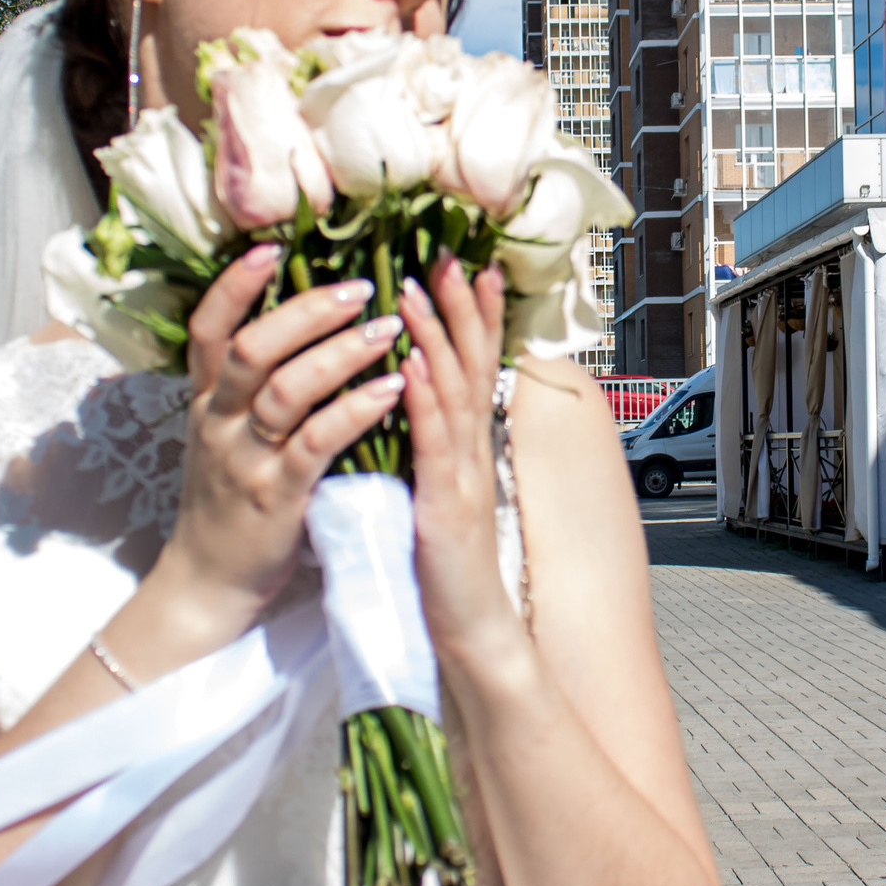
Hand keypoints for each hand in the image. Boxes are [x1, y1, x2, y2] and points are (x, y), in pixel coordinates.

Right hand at [158, 246, 408, 615]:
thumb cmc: (232, 500)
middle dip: (306, 311)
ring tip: (391, 328)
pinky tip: (393, 388)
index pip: (208, 328)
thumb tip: (294, 324)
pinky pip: (315, 443)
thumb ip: (249, 387)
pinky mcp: (275, 496)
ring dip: (341, 353)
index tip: (270, 247)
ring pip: (285, 390)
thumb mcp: (224, 435)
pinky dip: (355, 410)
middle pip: (252, 348)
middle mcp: (217, 421)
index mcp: (206, 400)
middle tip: (361, 288)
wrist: (209, 583)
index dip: (234, 285)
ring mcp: (243, 459)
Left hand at [398, 256, 519, 661]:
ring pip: (453, 392)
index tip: (465, 266)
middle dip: (460, 306)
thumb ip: (435, 450)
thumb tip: (417, 406)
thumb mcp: (440, 494)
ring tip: (423, 287)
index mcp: (465, 448)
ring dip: (439, 336)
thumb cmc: (446, 568)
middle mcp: (471, 453)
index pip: (470, 368)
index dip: (470, 316)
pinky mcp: (444, 507)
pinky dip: (425, 399)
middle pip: (470, 365)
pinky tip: (414, 364)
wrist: (471, 631)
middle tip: (451, 254)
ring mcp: (462, 476)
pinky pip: (434, 444)